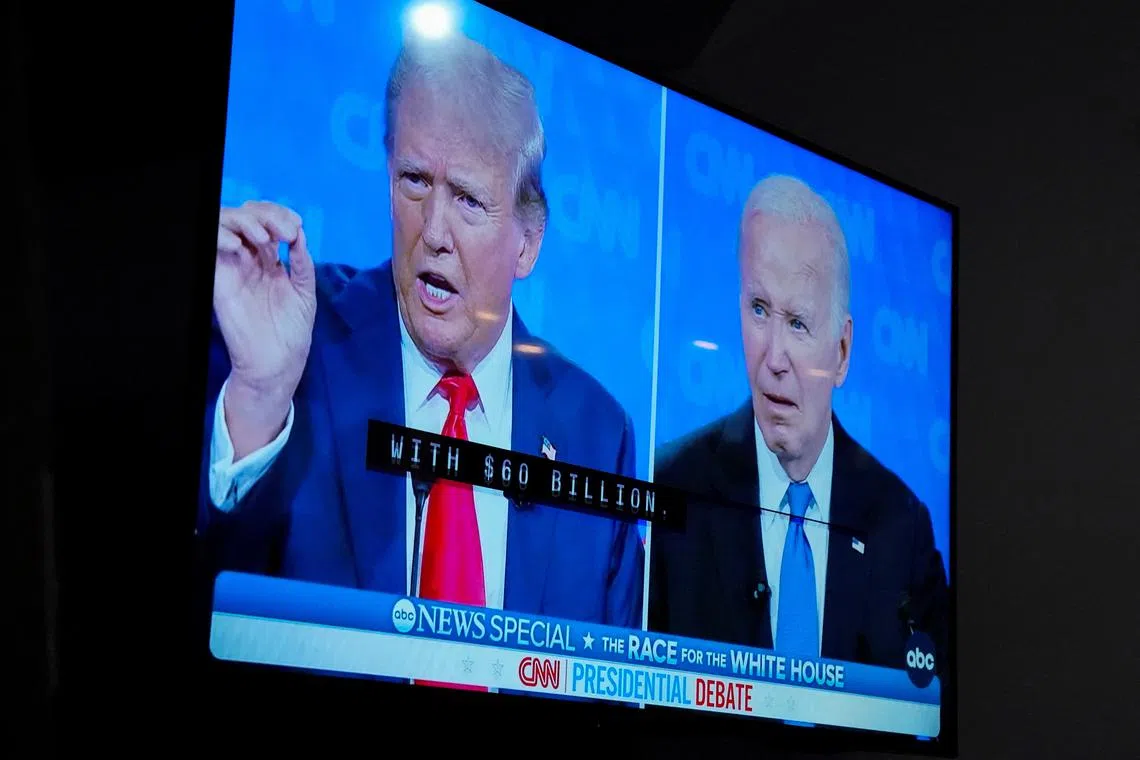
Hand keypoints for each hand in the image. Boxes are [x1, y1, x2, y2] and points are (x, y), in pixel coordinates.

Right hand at [215, 201, 315, 456]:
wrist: (278, 362)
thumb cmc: (292, 331)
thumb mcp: (304, 291)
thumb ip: (302, 262)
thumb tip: (300, 233)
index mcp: (270, 260)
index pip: (267, 222)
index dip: (279, 215)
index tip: (296, 227)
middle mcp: (250, 260)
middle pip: (246, 217)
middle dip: (266, 215)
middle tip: (283, 232)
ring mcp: (233, 268)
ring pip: (227, 226)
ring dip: (244, 221)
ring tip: (263, 237)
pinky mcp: (220, 280)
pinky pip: (212, 249)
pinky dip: (222, 237)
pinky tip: (240, 246)